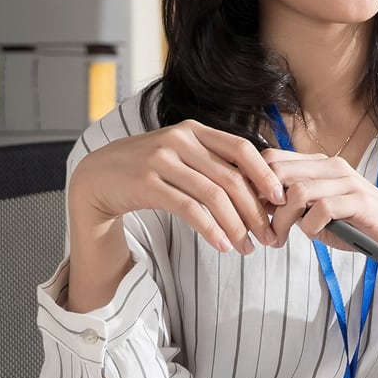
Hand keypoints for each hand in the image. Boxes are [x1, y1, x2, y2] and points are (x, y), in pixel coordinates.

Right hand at [70, 121, 285, 255]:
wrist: (96, 177)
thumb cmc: (149, 170)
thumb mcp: (182, 156)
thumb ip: (213, 165)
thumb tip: (260, 191)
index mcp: (194, 130)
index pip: (241, 148)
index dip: (264, 174)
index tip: (280, 199)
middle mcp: (180, 139)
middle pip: (231, 177)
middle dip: (254, 210)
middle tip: (268, 236)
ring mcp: (162, 160)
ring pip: (213, 195)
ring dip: (235, 225)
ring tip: (246, 247)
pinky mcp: (146, 183)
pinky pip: (189, 209)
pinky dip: (210, 229)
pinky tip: (222, 245)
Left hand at [263, 149, 377, 264]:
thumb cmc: (357, 225)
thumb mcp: (318, 212)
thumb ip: (293, 204)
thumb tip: (258, 205)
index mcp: (320, 164)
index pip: (272, 159)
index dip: (254, 184)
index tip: (251, 211)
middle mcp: (332, 166)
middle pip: (278, 170)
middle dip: (263, 203)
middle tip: (263, 228)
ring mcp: (347, 181)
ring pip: (297, 192)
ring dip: (282, 221)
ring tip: (281, 238)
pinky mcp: (359, 201)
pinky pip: (321, 209)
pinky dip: (309, 227)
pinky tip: (312, 235)